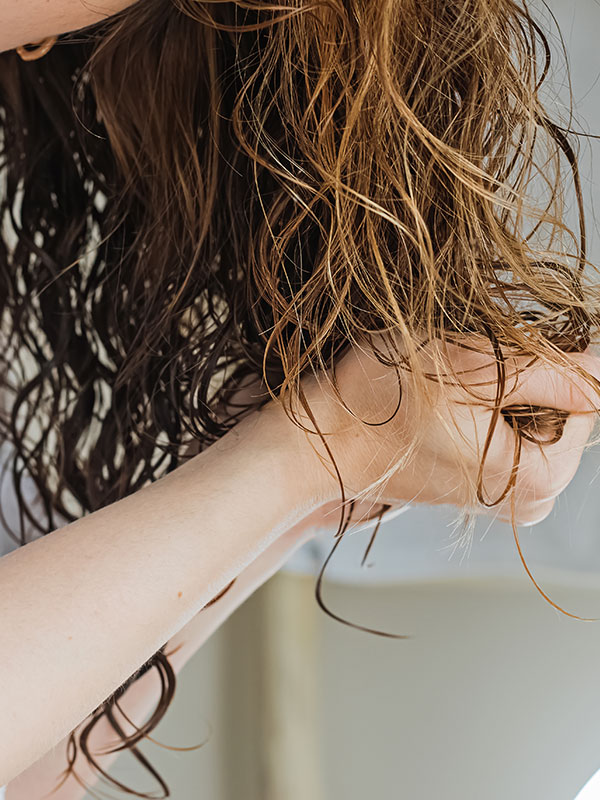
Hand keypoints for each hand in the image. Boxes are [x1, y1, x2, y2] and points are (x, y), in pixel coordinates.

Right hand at [298, 337, 599, 524]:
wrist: (322, 441)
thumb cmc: (380, 406)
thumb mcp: (472, 366)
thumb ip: (552, 367)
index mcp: (537, 481)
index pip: (587, 400)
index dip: (546, 364)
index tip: (495, 356)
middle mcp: (529, 501)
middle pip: (563, 411)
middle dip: (524, 379)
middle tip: (464, 374)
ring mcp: (505, 497)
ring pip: (534, 416)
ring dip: (500, 389)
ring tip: (448, 393)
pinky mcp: (483, 486)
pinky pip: (509, 432)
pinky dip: (486, 407)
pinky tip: (445, 408)